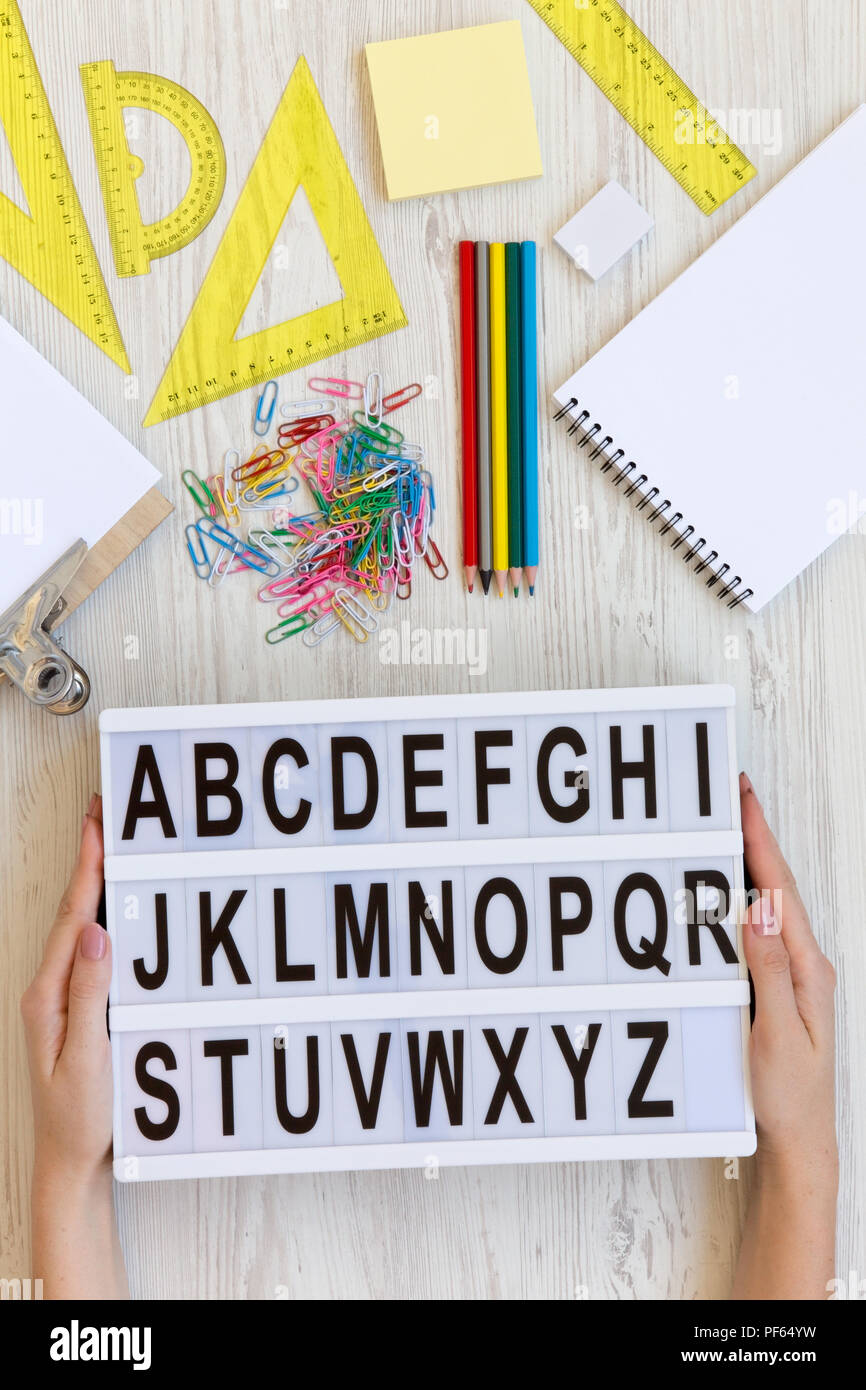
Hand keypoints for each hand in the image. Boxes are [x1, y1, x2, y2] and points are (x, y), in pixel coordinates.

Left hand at [21, 795, 112, 1181]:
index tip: (97, 825)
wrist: (70, 1163)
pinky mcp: (77, 1008)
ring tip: (109, 846)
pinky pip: (89, 950)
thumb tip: (96, 932)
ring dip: (94, 884)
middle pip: (73, 911)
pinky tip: (114, 907)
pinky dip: (102, 916)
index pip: (73, 918)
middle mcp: (49, 991)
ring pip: (80, 926)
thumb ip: (91, 994)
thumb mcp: (88, 1058)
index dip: (87, 867)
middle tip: (103, 815)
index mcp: (48, 997)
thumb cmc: (80, 1119)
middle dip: (88, 860)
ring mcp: (61, 998)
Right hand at [732, 773, 836, 1299]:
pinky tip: (724, 892)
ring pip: (767, 903)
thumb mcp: (779, 1036)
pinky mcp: (776, 986)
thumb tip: (762, 910)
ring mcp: (792, 973)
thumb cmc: (790, 1098)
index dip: (759, 839)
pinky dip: (739, 899)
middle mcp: (804, 963)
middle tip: (729, 794)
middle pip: (775, 885)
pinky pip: (757, 929)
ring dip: (747, 863)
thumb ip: (769, 972)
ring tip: (725, 827)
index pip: (780, 889)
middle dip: (752, 836)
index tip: (742, 797)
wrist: (801, 1140)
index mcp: (809, 969)